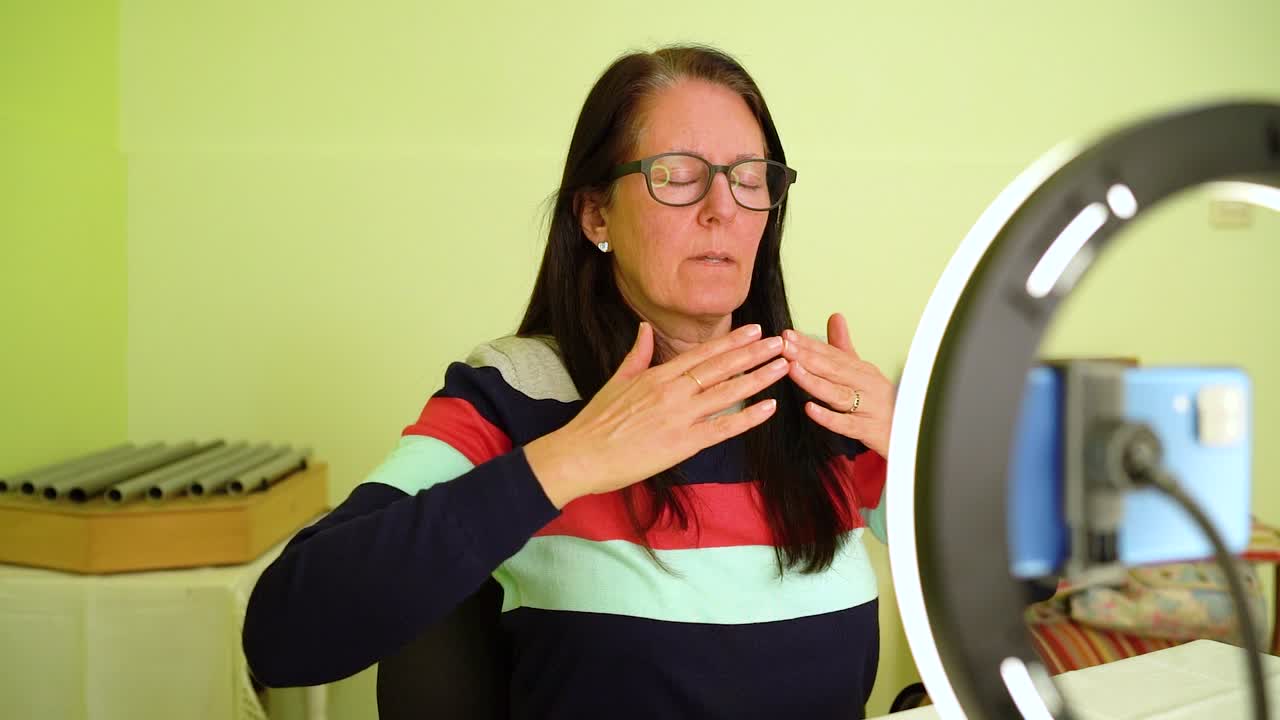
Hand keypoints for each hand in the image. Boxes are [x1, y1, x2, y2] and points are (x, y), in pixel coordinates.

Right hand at [525, 322, 788, 507]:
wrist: (581, 454)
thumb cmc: (596, 421)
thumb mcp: (617, 380)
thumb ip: (637, 354)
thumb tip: (644, 328)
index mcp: (657, 375)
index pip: (702, 353)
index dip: (731, 341)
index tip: (754, 329)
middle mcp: (673, 391)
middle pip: (721, 367)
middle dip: (753, 353)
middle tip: (782, 341)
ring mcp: (680, 417)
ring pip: (727, 392)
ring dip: (758, 378)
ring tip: (782, 366)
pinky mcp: (682, 443)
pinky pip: (722, 428)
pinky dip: (747, 418)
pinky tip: (768, 408)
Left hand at [781, 313, 894, 456]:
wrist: (913, 432)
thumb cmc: (882, 402)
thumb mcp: (863, 371)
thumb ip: (843, 347)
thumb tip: (835, 316)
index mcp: (862, 370)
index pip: (832, 353)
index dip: (808, 344)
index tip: (787, 335)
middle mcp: (866, 385)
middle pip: (834, 369)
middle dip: (807, 356)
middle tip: (784, 346)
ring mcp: (869, 407)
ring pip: (838, 393)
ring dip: (814, 381)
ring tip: (793, 369)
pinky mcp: (869, 430)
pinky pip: (847, 424)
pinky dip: (828, 417)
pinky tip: (810, 408)